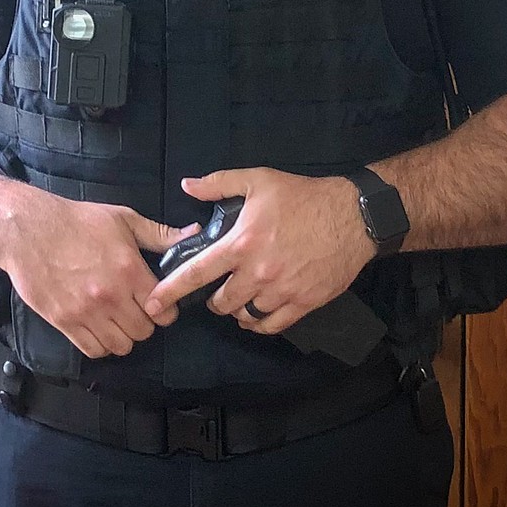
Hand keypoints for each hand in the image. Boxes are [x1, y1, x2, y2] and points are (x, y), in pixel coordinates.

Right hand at [0, 190, 197, 358]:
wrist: (28, 229)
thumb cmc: (77, 220)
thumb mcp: (122, 219)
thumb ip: (159, 234)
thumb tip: (193, 235)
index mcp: (129, 269)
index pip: (165, 310)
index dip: (165, 309)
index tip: (157, 302)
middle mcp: (111, 295)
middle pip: (144, 331)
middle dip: (144, 322)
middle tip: (135, 309)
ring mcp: (87, 312)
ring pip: (121, 345)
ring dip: (123, 335)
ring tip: (116, 319)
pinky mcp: (65, 322)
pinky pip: (94, 350)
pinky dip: (101, 344)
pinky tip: (99, 327)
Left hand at [143, 167, 373, 334]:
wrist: (352, 217)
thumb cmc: (302, 197)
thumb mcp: (258, 180)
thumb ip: (218, 184)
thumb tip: (187, 186)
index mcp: (241, 243)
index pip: (197, 272)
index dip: (171, 290)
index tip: (154, 304)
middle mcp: (257, 272)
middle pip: (220, 302)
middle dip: (214, 299)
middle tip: (219, 288)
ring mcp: (281, 291)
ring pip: (246, 315)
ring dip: (239, 309)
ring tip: (242, 296)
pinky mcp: (303, 303)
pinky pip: (272, 326)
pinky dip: (260, 322)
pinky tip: (259, 311)